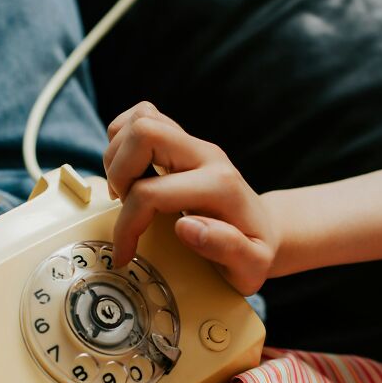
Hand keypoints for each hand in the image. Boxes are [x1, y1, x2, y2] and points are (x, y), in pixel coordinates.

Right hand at [103, 102, 278, 294]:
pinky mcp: (182, 140)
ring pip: (141, 119)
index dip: (127, 225)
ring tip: (125, 192)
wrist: (264, 229)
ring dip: (118, 156)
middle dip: (118, 173)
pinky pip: (142, 117)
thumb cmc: (254, 251)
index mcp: (219, 187)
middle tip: (123, 205)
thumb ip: (227, 248)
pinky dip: (123, 141)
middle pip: (144, 132)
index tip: (125, 252)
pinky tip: (129, 173)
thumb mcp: (251, 266)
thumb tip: (186, 227)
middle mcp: (205, 155)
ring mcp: (193, 143)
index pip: (151, 192)